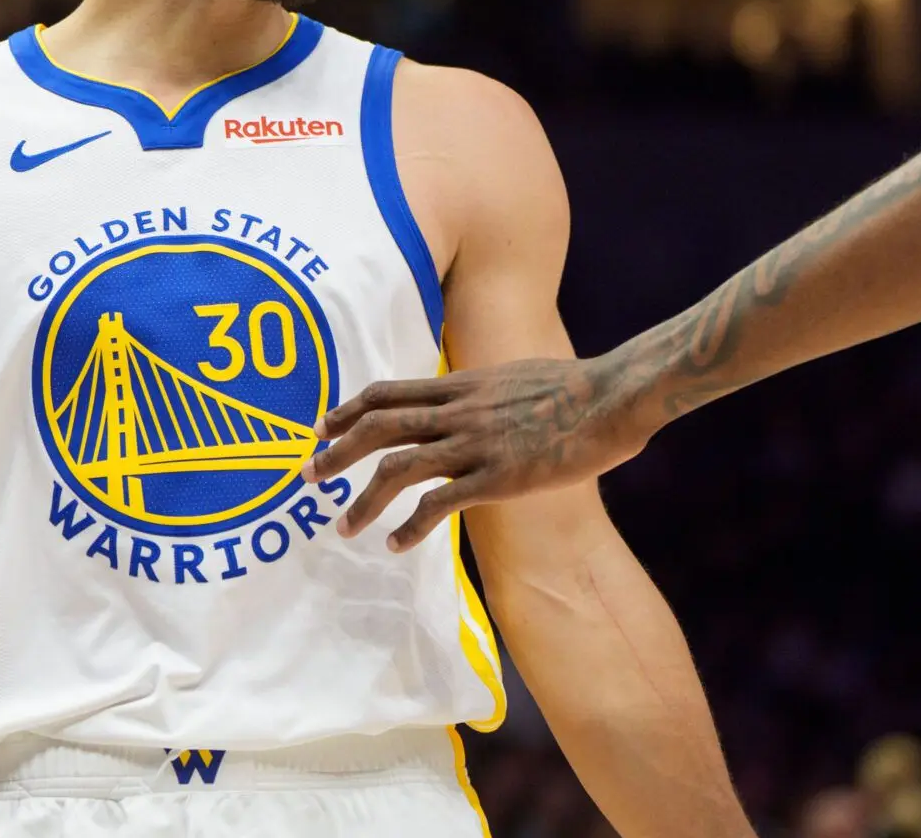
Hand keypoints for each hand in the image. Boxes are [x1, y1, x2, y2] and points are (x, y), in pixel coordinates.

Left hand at [303, 354, 648, 548]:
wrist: (614, 395)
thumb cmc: (578, 387)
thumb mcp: (517, 376)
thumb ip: (486, 391)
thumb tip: (477, 398)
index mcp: (461, 385)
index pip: (387, 393)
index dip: (348, 410)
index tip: (320, 428)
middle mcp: (458, 411)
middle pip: (378, 427)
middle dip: (336, 453)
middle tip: (306, 476)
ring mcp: (476, 443)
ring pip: (398, 468)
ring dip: (363, 500)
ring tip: (341, 528)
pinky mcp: (498, 476)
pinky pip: (439, 504)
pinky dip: (410, 526)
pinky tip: (395, 545)